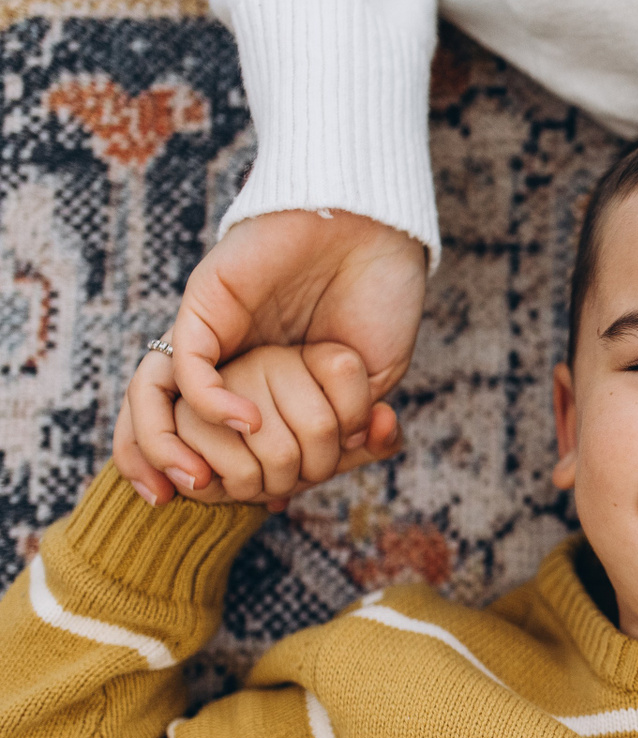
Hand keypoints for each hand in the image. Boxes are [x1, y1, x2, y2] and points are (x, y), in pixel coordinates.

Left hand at [115, 209, 425, 503]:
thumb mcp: (368, 383)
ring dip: (166, 445)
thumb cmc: (382, 298)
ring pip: (155, 395)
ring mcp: (212, 330)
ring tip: (204, 480)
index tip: (261, 507)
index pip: (213, 431)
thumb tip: (302, 486)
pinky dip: (211, 404)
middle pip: (160, 416)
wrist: (380, 230)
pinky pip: (187, 367)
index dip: (221, 474)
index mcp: (264, 376)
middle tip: (194, 498)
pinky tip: (251, 422)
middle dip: (162, 466)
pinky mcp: (205, 305)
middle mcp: (228, 355)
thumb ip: (338, 428)